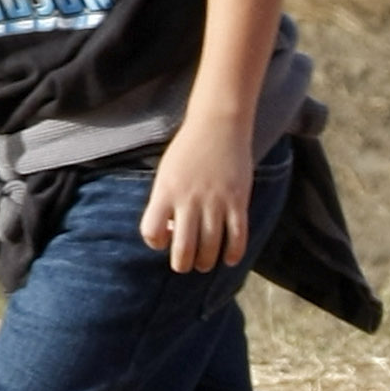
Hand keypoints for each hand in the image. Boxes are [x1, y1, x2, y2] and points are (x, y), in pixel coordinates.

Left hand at [140, 118, 253, 273]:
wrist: (218, 125)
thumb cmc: (188, 151)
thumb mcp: (167, 173)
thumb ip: (166, 202)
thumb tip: (173, 234)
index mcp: (165, 191)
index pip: (151, 232)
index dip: (156, 242)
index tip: (164, 238)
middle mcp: (188, 199)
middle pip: (183, 248)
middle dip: (182, 264)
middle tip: (185, 265)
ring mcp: (215, 201)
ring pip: (211, 248)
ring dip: (207, 262)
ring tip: (205, 263)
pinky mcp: (238, 201)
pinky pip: (237, 237)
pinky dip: (233, 254)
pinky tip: (229, 258)